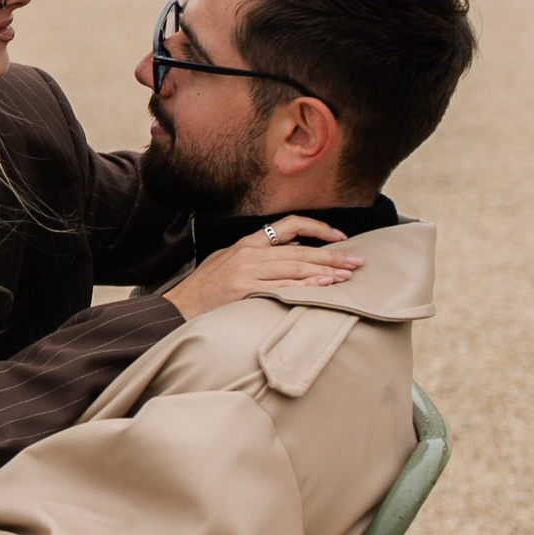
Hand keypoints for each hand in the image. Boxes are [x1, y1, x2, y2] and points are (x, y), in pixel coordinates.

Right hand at [166, 219, 360, 318]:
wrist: (176, 309)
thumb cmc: (203, 291)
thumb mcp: (227, 263)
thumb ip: (257, 257)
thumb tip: (290, 255)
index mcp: (247, 244)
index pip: (289, 225)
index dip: (318, 228)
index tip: (340, 238)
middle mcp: (249, 253)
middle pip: (300, 249)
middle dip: (332, 255)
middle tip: (357, 262)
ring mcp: (246, 272)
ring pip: (295, 266)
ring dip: (325, 271)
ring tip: (348, 275)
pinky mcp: (244, 291)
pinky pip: (282, 287)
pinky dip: (305, 286)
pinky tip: (323, 286)